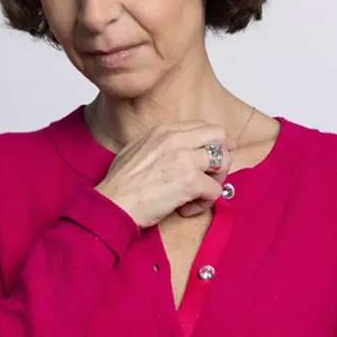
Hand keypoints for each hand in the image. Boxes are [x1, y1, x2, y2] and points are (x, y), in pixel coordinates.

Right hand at [95, 122, 235, 226]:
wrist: (113, 203)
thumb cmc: (120, 184)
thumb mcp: (137, 149)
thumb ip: (161, 145)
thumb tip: (179, 152)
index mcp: (164, 131)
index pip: (202, 126)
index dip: (209, 145)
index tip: (206, 162)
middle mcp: (176, 140)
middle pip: (219, 135)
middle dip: (219, 157)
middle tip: (208, 177)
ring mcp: (185, 159)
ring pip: (224, 161)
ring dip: (215, 181)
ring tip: (197, 195)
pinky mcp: (190, 182)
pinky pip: (216, 191)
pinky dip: (204, 204)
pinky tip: (185, 209)